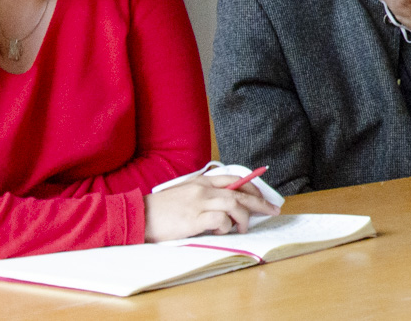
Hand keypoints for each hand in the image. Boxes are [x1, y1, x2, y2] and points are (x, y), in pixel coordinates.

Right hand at [143, 174, 280, 242]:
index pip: (234, 179)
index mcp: (201, 181)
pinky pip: (220, 219)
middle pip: (239, 192)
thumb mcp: (184, 196)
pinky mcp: (194, 218)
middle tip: (273, 210)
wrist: (138, 216)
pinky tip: (221, 231)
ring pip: (234, 203)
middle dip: (260, 202)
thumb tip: (227, 209)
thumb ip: (205, 197)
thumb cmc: (160, 210)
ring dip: (243, 217)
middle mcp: (202, 189)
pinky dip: (226, 226)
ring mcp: (198, 202)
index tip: (262, 196)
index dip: (252, 186)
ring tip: (243, 228)